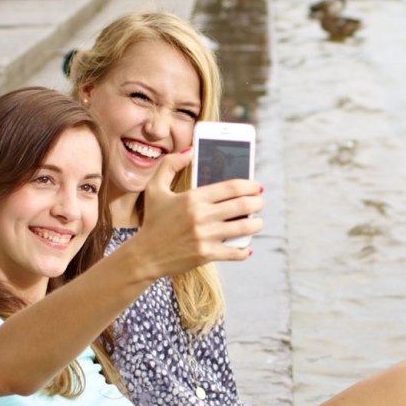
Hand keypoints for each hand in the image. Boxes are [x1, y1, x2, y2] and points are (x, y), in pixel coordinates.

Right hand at [129, 147, 263, 274]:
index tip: (257, 187)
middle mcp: (200, 216)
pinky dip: (244, 250)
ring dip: (256, 224)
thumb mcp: (154, 188)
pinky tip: (247, 247)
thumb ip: (170, 165)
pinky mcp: (206, 255)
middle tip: (259, 203)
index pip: (231, 187)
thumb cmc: (153, 220)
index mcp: (193, 198)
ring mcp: (204, 236)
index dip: (250, 186)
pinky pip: (235, 252)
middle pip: (242, 205)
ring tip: (257, 222)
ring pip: (243, 227)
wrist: (145, 255)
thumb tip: (190, 150)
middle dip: (257, 203)